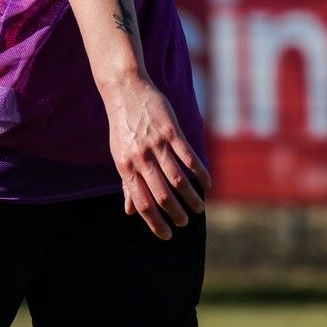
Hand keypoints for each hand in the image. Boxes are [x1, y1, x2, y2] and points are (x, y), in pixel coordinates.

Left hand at [105, 74, 208, 239]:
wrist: (124, 90)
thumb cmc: (122, 128)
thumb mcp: (119, 155)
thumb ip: (127, 183)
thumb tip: (129, 211)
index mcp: (126, 167)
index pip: (141, 203)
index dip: (155, 223)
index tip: (167, 235)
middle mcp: (140, 159)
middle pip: (161, 195)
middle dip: (176, 214)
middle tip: (186, 223)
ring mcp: (156, 145)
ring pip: (178, 180)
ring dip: (191, 198)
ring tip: (199, 208)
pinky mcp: (171, 132)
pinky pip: (188, 157)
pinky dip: (200, 173)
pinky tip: (207, 183)